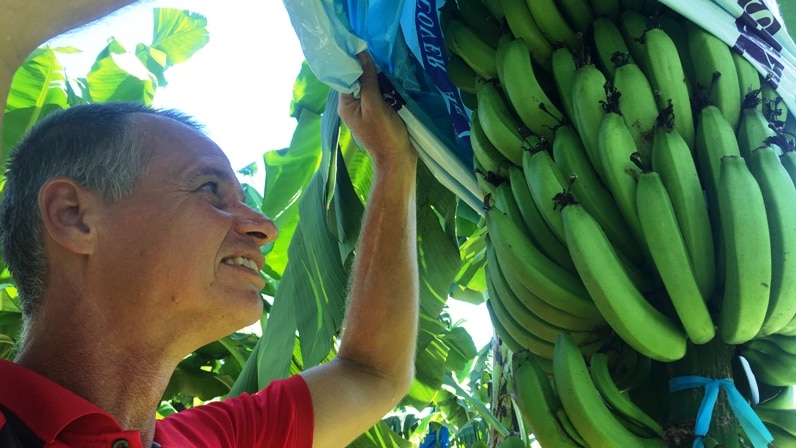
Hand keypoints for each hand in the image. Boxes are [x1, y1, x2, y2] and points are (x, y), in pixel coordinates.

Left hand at [337, 52, 415, 169]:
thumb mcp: (375, 103)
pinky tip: (394, 80)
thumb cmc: (384, 133)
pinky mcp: (379, 112)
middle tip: (380, 56)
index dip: (353, 62)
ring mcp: (366, 109)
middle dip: (368, 69)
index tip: (364, 47)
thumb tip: (361, 54)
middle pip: (358, 79)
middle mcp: (353, 106)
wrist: (398, 159)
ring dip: (380, 77)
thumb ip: (367, 79)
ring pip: (370, 85)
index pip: (345, 76)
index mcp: (346, 104)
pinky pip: (380, 94)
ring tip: (389, 66)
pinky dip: (386, 87)